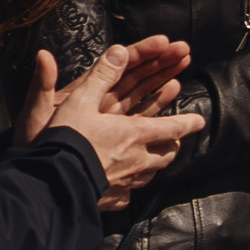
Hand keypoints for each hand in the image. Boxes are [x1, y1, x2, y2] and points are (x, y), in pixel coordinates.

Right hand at [38, 43, 206, 207]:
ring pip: (152, 173)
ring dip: (154, 164)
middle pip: (167, 153)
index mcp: (136, 134)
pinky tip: (123, 186)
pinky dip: (130, 187)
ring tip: (151, 158)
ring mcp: (128, 182)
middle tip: (172, 139)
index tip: (199, 121)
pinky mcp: (113, 199)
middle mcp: (139, 160)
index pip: (174, 128)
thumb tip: (120, 50)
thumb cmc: (66, 139)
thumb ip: (102, 76)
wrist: (50, 183)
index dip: (188, 123)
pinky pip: (129, 194)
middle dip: (171, 144)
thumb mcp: (80, 101)